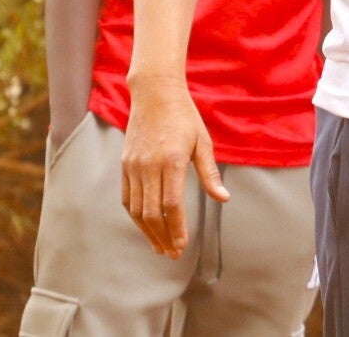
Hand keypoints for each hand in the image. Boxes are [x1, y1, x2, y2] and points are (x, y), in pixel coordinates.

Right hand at [120, 76, 228, 258]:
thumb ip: (210, 173)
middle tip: (173, 254)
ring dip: (148, 231)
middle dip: (163, 237)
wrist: (154, 94)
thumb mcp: (203, 141)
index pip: (172, 205)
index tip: (182, 246)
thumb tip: (223, 199)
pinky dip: (135, 216)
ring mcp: (134, 166)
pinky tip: (146, 226)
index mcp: (172, 161)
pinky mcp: (125, 165)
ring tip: (160, 247)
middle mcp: (149, 166)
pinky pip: (127, 197)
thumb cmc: (185, 117)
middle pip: (152, 212)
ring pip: (137, 209)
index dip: (177, 229)